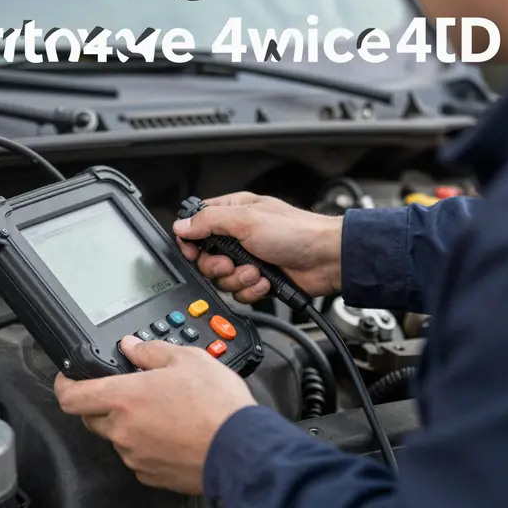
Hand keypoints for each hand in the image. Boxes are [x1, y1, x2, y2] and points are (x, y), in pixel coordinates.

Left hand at [54, 336, 255, 494]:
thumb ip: (151, 351)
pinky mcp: (150, 475)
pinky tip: (173, 434)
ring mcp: (135, 456)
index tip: (68, 380)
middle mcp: (123, 430)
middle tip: (130, 392)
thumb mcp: (188, 360)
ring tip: (164, 412)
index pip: (71, 396)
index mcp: (124, 398)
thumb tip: (132, 347)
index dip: (64, 385)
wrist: (240, 450)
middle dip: (103, 403)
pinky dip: (148, 444)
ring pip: (118, 437)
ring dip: (130, 424)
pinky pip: (137, 456)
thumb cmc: (217, 407)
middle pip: (91, 417)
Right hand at [172, 192, 342, 303]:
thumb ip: (210, 221)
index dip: (192, 242)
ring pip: (222, 280)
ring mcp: (248, 260)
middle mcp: (238, 236)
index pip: (197, 226)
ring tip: (257, 272)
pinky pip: (240, 294)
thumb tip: (182, 226)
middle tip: (232, 262)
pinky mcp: (259, 281)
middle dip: (218, 266)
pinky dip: (252, 291)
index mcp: (233, 213)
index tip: (195, 252)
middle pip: (206, 259)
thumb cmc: (296, 231)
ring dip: (239, 279)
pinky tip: (266, 282)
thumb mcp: (247, 220)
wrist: (326, 259)